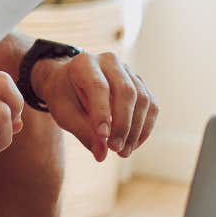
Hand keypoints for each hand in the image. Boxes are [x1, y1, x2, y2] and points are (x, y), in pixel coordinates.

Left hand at [32, 50, 157, 160]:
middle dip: (123, 124)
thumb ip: (82, 131)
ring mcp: (128, 71)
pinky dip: (144, 128)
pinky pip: (151, 106)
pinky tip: (132, 144)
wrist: (69, 83)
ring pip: (142, 100)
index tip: (103, 138)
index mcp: (85, 63)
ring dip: (136, 130)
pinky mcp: (140, 84)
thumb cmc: (65, 97)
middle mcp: (110, 61)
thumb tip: (102, 155)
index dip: (102, 113)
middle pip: (126, 91)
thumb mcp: (64, 113)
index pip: (98, 86)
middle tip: (114, 149)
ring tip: (123, 152)